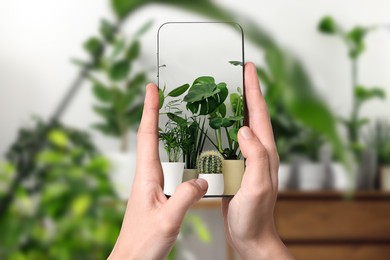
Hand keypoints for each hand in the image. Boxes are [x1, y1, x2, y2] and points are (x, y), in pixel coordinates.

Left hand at [108, 84, 207, 258]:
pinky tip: (186, 157)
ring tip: (173, 115)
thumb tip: (202, 179)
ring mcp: (152, 184)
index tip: (151, 89)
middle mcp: (147, 176)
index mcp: (146, 177)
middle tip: (162, 93)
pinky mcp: (158, 194)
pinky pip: (168, 167)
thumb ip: (186, 198)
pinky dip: (176, 154)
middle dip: (155, 112)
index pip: (147, 135)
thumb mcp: (168, 220)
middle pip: (150, 137)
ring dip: (163, 130)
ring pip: (159, 151)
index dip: (149, 110)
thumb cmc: (142, 243)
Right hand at [222, 63, 292, 258]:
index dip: (254, 89)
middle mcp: (258, 152)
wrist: (250, 235)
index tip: (249, 68)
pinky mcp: (236, 167)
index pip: (260, 113)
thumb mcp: (257, 185)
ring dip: (233, 107)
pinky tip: (212, 125)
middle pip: (252, 114)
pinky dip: (222, 128)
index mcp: (265, 152)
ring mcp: (246, 159)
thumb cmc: (255, 215)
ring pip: (240, 125)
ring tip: (221, 92)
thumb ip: (256, 156)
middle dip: (245, 91)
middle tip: (234, 73)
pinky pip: (229, 141)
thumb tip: (245, 128)